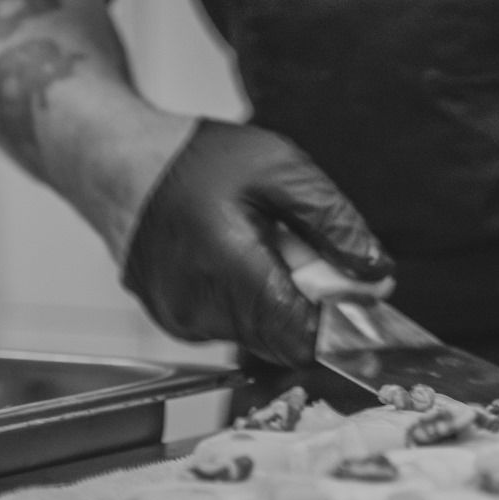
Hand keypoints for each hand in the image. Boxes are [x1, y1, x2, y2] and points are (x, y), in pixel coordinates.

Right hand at [121, 119, 393, 366]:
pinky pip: (233, 325)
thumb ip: (335, 225)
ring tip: (263, 245)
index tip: (362, 296)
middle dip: (314, 305)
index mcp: (232, 270)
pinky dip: (252, 300)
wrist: (121, 164)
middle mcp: (202, 309)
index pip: (305, 339)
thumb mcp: (283, 170)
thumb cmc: (199, 160)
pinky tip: (238, 257)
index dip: (343, 326)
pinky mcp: (175, 322)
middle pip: (288, 338)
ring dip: (282, 300)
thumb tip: (377, 275)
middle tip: (308, 252)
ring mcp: (183, 321)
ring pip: (262, 334)